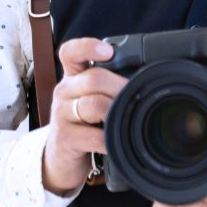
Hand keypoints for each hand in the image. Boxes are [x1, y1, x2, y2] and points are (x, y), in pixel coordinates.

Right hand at [42, 38, 126, 194]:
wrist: (61, 159)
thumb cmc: (84, 124)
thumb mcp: (92, 99)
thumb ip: (109, 86)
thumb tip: (145, 79)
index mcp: (73, 77)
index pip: (71, 52)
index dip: (88, 47)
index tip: (108, 51)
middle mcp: (64, 91)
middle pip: (94, 78)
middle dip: (120, 87)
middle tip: (137, 96)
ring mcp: (61, 114)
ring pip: (94, 104)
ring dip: (116, 112)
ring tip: (126, 119)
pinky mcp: (64, 138)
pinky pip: (94, 136)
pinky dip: (110, 140)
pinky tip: (116, 142)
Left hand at [152, 120, 206, 206]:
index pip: (188, 176)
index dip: (185, 162)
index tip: (190, 156)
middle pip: (172, 187)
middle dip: (179, 175)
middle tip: (197, 170)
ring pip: (163, 201)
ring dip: (173, 190)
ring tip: (195, 184)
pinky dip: (169, 205)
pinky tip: (187, 198)